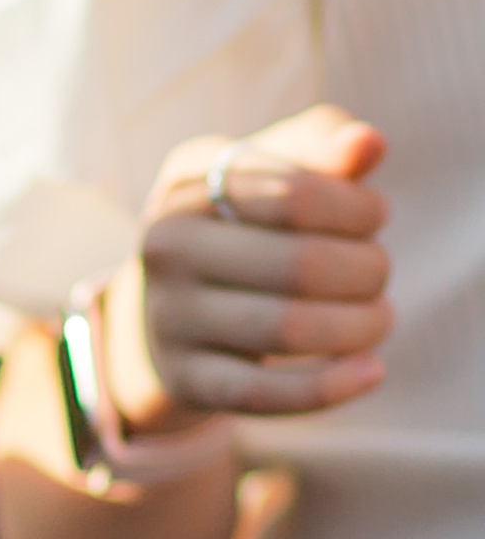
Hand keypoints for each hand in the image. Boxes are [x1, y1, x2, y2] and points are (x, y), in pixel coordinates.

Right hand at [113, 103, 391, 428]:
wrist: (159, 316)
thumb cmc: (240, 228)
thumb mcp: (269, 173)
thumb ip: (322, 146)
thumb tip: (369, 146)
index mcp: (191, 178)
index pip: (299, 194)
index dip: (357, 209)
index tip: (374, 218)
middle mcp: (167, 245)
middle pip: (300, 265)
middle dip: (366, 271)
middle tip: (377, 275)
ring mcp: (168, 316)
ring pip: (287, 329)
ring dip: (358, 327)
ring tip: (379, 320)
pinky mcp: (182, 380)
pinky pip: (263, 393)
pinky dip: (329, 387)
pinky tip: (371, 371)